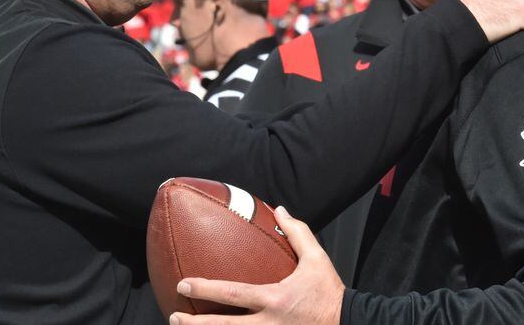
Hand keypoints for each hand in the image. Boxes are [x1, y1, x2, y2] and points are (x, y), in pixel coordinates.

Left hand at [170, 206, 342, 324]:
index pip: (234, 294)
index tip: (183, 283)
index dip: (207, 289)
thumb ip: (298, 233)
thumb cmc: (330, 292)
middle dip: (196, 323)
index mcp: (275, 299)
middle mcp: (269, 323)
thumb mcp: (318, 259)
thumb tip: (280, 209)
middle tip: (174, 315)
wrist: (349, 324)